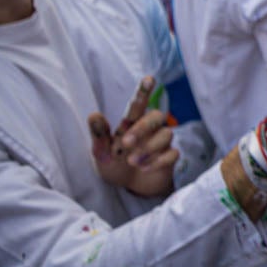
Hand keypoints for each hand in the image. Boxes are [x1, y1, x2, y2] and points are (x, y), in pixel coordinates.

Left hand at [88, 77, 177, 196]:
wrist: (129, 188)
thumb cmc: (114, 164)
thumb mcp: (101, 153)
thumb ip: (99, 136)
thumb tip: (94, 114)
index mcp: (131, 124)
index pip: (138, 104)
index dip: (144, 91)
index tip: (149, 78)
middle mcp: (149, 130)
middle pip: (157, 116)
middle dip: (142, 128)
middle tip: (126, 143)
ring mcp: (161, 143)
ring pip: (167, 134)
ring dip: (148, 148)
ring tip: (132, 162)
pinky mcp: (170, 158)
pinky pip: (172, 153)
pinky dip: (158, 161)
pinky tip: (144, 168)